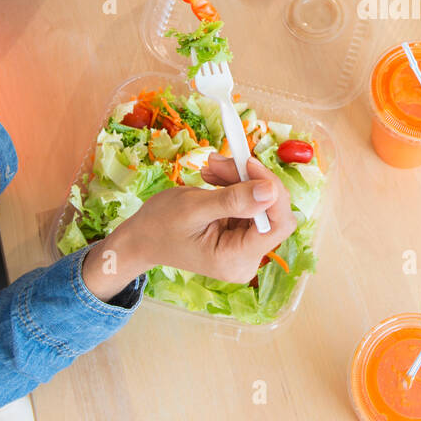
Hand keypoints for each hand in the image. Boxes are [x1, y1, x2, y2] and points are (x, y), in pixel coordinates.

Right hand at [83, 155, 295, 300]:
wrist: (142, 239)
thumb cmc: (159, 227)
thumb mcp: (193, 208)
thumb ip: (233, 200)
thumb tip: (271, 190)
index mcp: (236, 259)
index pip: (278, 224)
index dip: (272, 190)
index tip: (248, 163)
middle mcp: (247, 258)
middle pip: (271, 211)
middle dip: (249, 179)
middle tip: (219, 161)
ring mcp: (245, 247)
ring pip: (261, 202)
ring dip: (240, 178)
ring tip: (211, 167)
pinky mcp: (241, 234)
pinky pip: (250, 203)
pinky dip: (235, 185)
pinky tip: (215, 178)